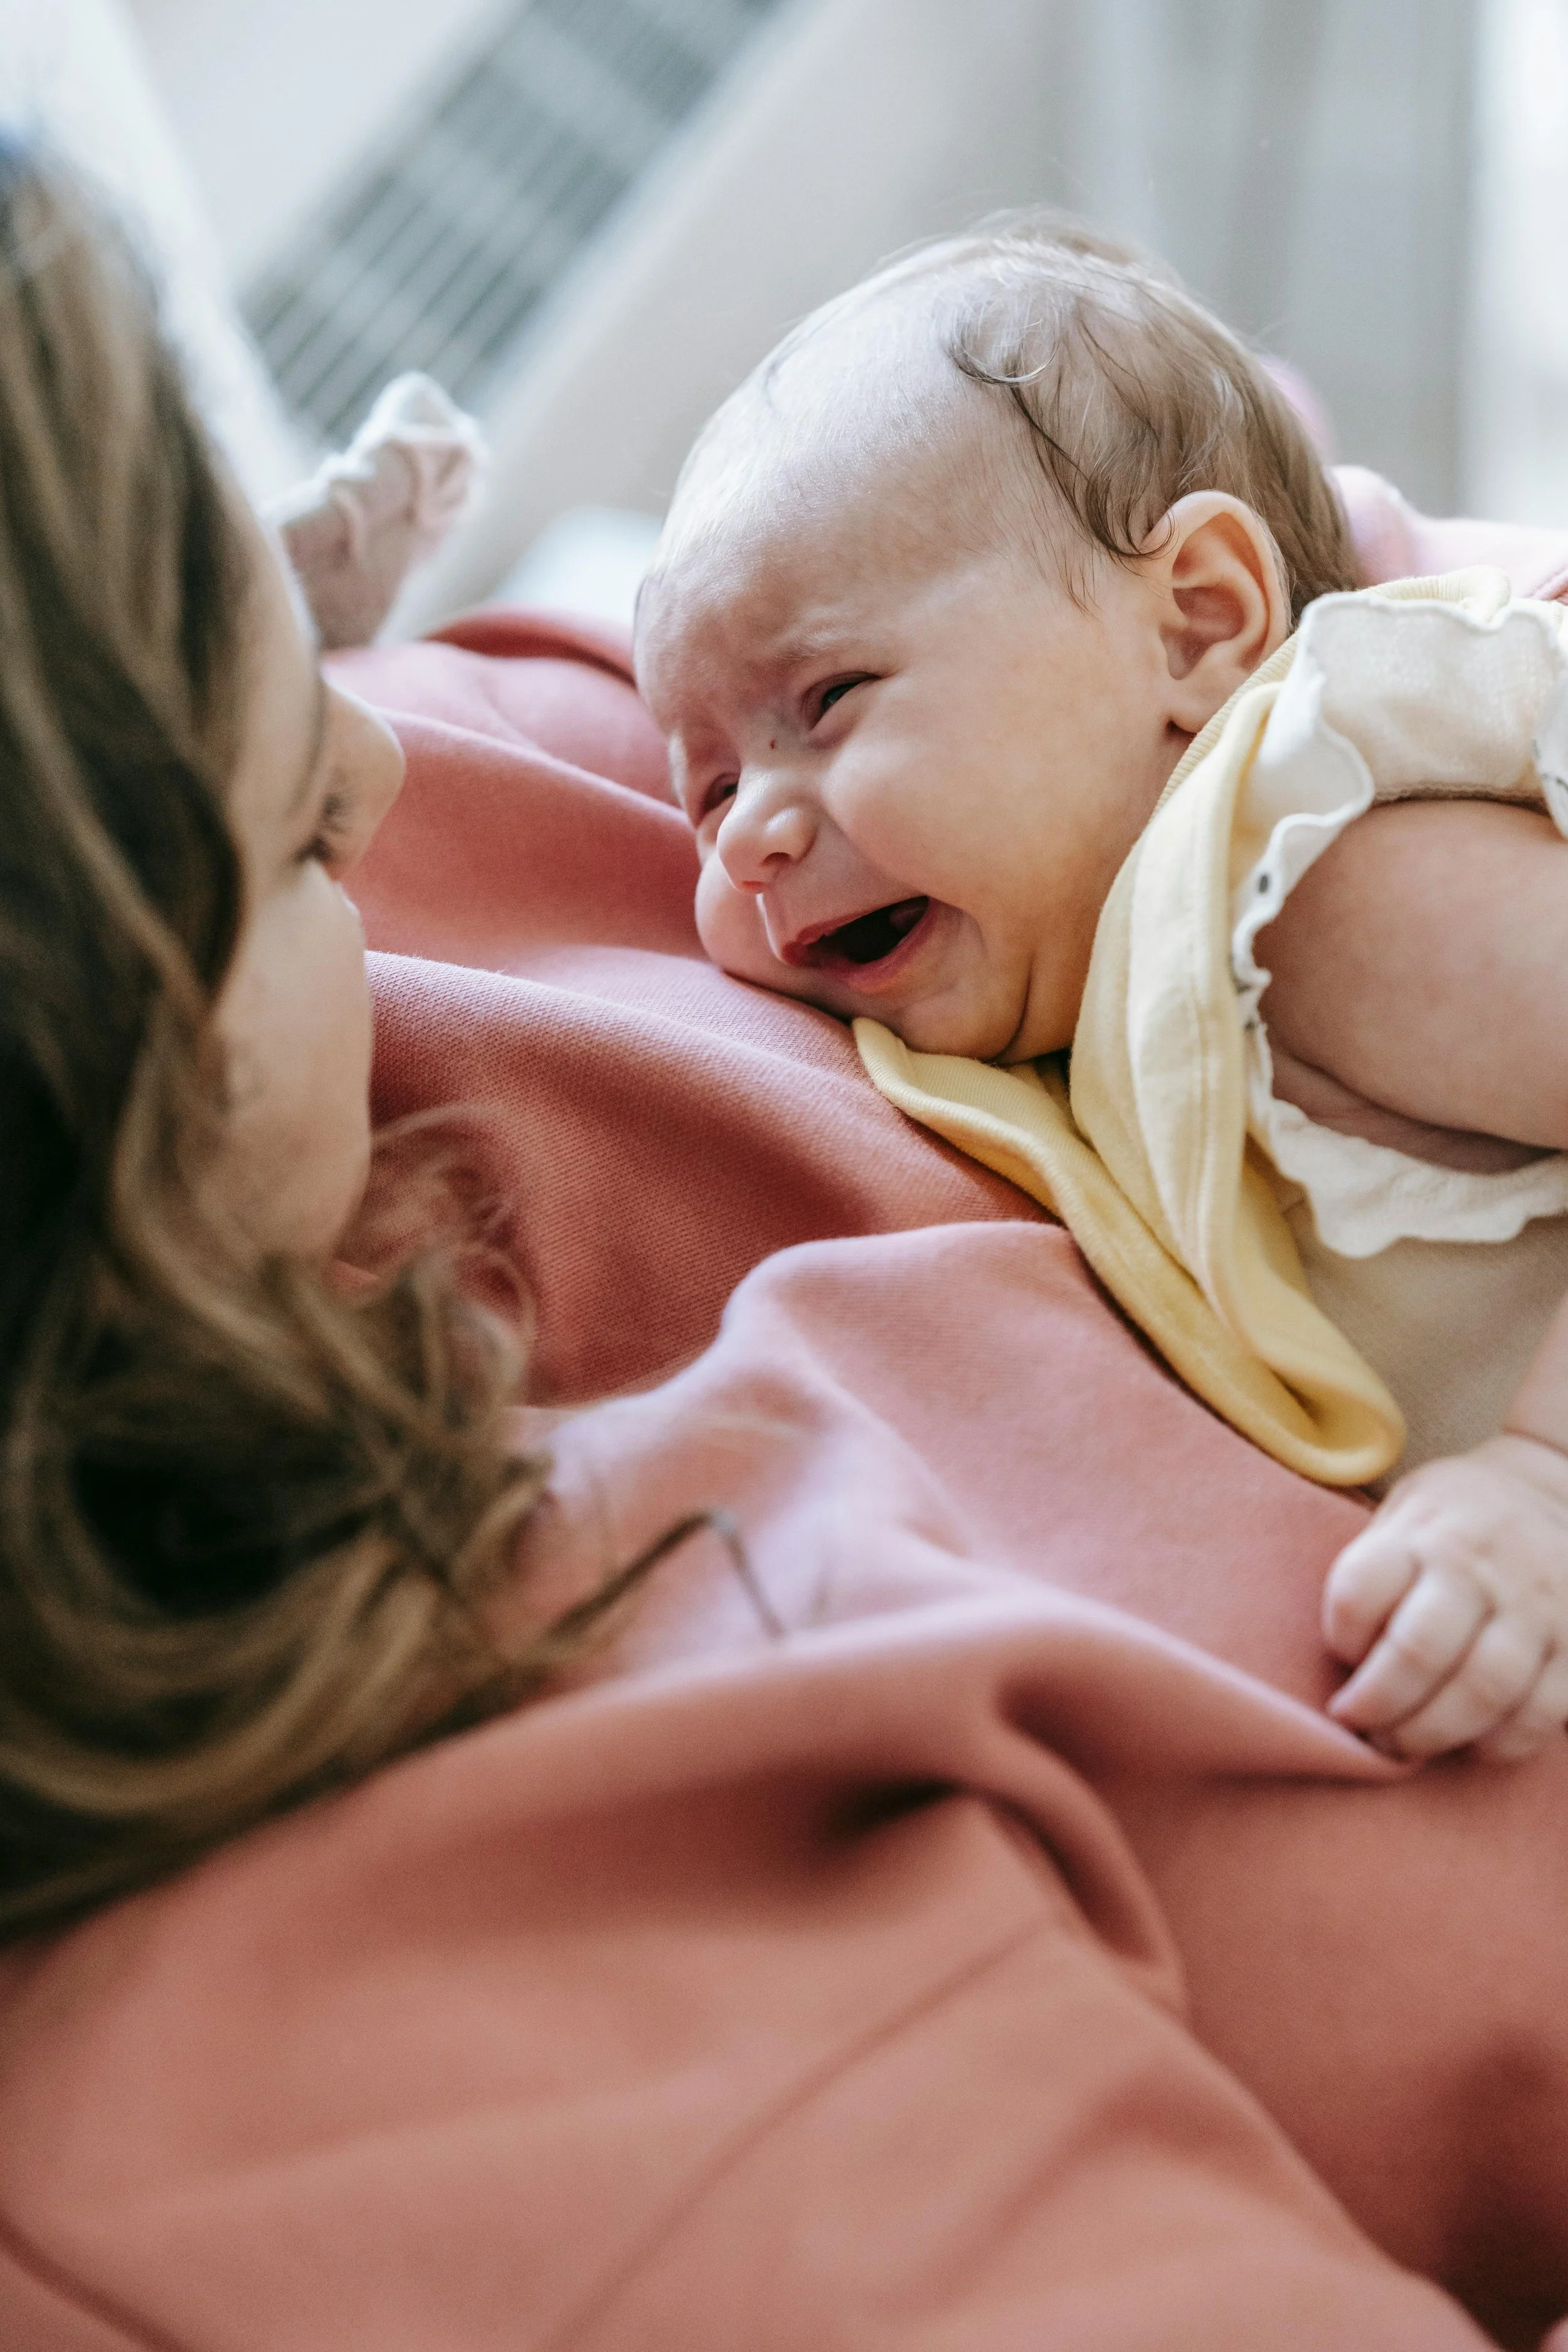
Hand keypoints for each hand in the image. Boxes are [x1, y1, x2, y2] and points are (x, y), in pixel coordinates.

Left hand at [1323, 1433, 1567, 1760]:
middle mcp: (1480, 1564)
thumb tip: (1348, 1666)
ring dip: (1433, 1733)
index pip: (1359, 1590)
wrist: (1552, 1497)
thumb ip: (1375, 1575)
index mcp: (1423, 1530)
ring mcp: (1535, 1604)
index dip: (1339, 1638)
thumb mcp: (1405, 1517)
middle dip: (1378, 1705)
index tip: (1341, 1658)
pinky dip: (1499, 1743)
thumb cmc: (1454, 1524)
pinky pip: (1539, 1712)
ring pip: (1481, 1690)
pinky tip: (1470, 1744)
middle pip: (1417, 1651)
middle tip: (1360, 1727)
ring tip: (1403, 1745)